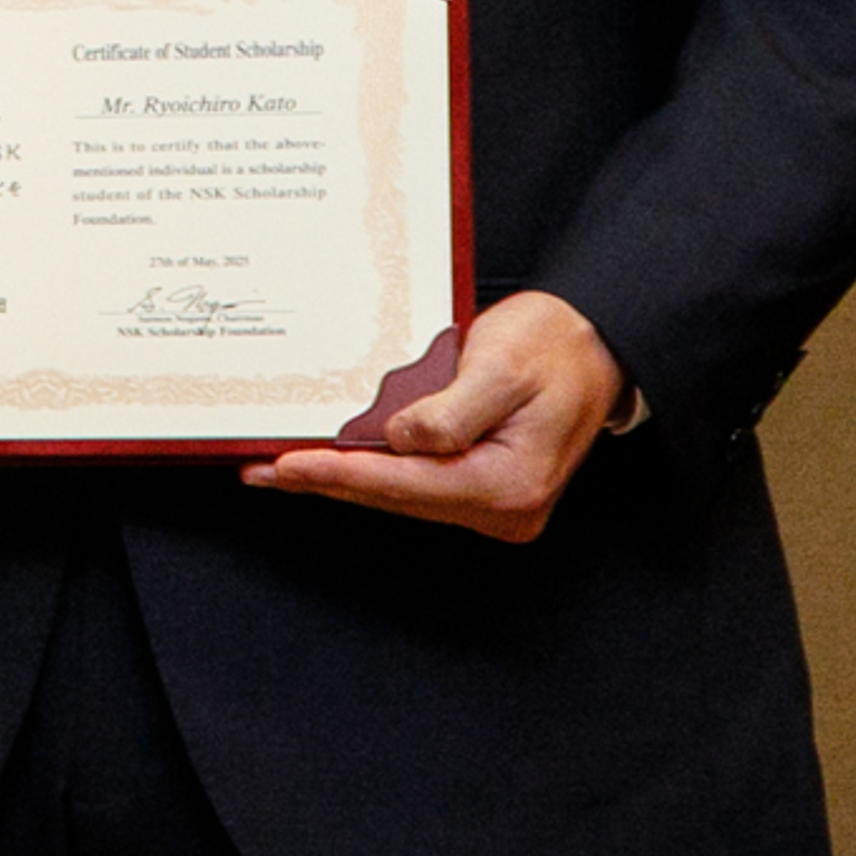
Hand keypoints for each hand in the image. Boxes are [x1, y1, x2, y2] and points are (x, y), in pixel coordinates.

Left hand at [246, 287, 624, 543]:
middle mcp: (502, 508)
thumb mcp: (501, 368)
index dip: (340, 474)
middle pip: (395, 497)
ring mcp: (493, 505)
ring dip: (341, 481)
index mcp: (509, 484)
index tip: (286, 466)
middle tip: (260, 472)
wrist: (594, 347)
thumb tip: (399, 440)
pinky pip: (414, 485)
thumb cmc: (555, 348)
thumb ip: (450, 412)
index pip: (405, 484)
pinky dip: (370, 473)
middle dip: (327, 483)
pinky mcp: (481, 489)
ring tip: (280, 469)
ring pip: (399, 495)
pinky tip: (331, 463)